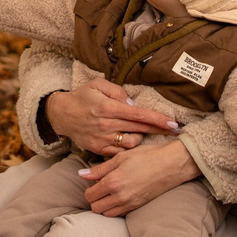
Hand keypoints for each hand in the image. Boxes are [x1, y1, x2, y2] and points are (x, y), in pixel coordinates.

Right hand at [46, 78, 179, 155]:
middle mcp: (106, 124)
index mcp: (107, 107)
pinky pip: (120, 152)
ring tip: (142, 132)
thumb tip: (133, 104)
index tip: (172, 123)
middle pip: (139, 129)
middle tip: (175, 131)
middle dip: (159, 130)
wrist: (62, 114)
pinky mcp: (98, 149)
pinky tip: (131, 141)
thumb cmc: (82, 97)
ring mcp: (102, 138)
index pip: (138, 114)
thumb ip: (117, 91)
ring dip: (141, 138)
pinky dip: (128, 147)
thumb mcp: (97, 84)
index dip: (157, 119)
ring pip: (131, 143)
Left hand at [78, 137, 200, 217]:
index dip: (88, 189)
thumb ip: (100, 169)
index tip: (93, 182)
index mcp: (113, 182)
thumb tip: (82, 174)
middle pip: (96, 208)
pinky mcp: (138, 207)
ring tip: (109, 193)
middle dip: (94, 199)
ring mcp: (130, 204)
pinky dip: (115, 208)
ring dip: (104, 206)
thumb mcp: (121, 157)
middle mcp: (120, 196)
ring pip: (107, 214)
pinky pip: (120, 214)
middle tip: (99, 188)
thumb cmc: (146, 156)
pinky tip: (119, 196)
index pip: (90, 195)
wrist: (171, 164)